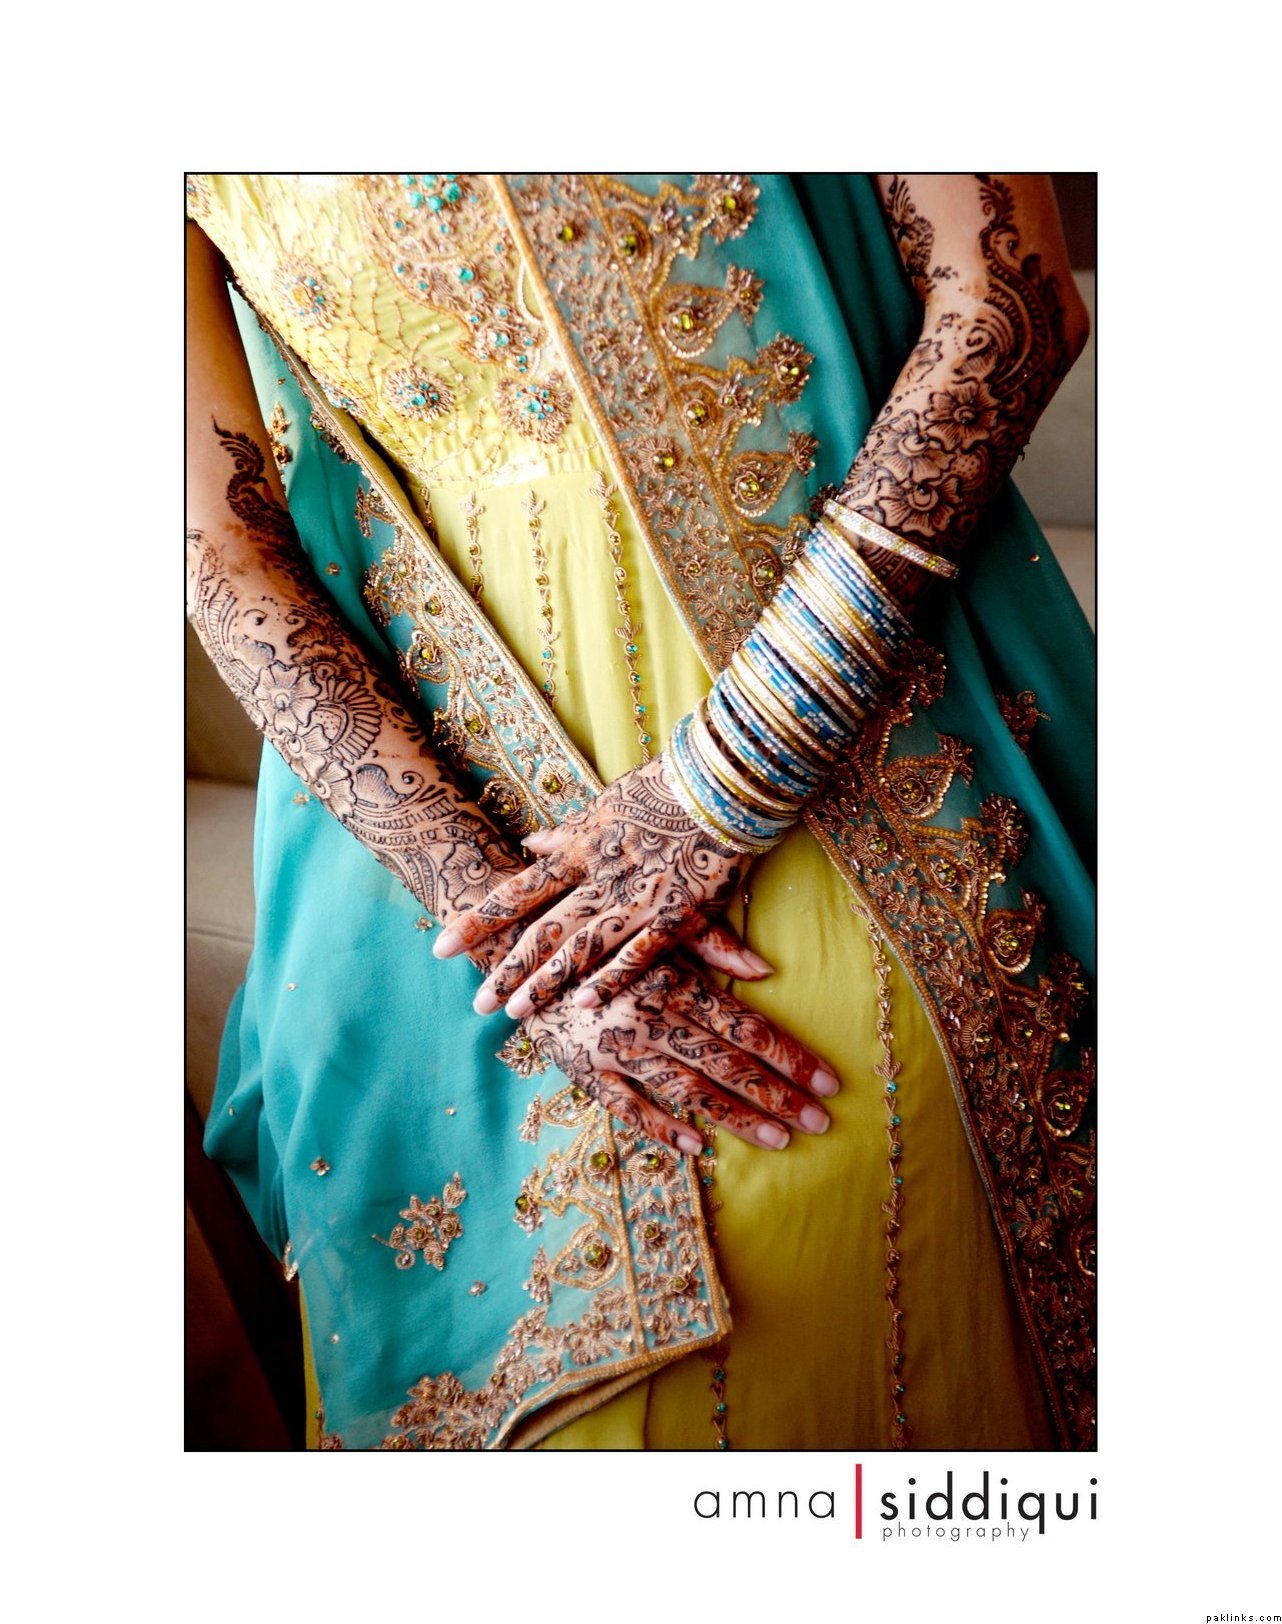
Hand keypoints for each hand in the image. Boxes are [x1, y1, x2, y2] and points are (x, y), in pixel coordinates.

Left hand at [433, 756, 751, 1016]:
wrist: (720, 785)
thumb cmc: (663, 790)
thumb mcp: (605, 806)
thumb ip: (567, 833)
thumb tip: (529, 842)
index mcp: (579, 850)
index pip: (517, 892)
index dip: (478, 922)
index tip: (442, 948)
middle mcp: (599, 878)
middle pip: (542, 930)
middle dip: (507, 969)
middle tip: (477, 1003)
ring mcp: (635, 898)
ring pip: (581, 948)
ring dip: (547, 983)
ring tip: (516, 1013)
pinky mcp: (674, 915)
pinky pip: (638, 953)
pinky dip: (612, 978)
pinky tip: (586, 1002)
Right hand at [519, 958, 838, 1151]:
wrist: (516, 945)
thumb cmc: (598, 933)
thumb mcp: (653, 928)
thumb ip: (711, 944)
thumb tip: (766, 968)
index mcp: (671, 980)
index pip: (745, 1026)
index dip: (791, 1056)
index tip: (829, 1082)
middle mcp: (649, 1017)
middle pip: (726, 1064)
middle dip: (778, 1095)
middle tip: (821, 1122)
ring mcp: (615, 1048)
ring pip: (687, 1090)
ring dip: (737, 1117)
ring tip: (780, 1139)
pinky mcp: (583, 1070)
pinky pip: (629, 1107)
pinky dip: (664, 1128)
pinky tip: (700, 1146)